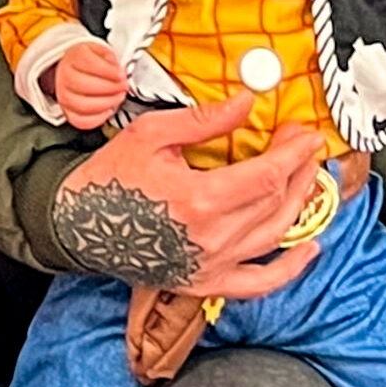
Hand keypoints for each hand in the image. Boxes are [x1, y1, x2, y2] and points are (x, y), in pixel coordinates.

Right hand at [47, 39, 129, 129]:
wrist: (76, 69)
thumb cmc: (90, 61)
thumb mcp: (101, 50)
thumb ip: (110, 57)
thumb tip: (117, 68)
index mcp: (74, 58)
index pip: (88, 63)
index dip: (108, 71)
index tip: (121, 74)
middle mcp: (65, 77)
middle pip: (84, 85)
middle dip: (110, 88)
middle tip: (123, 87)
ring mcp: (65, 96)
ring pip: (82, 105)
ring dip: (106, 103)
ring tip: (118, 97)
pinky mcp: (68, 112)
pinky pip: (80, 121)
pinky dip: (97, 118)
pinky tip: (108, 110)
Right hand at [49, 89, 325, 300]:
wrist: (75, 225)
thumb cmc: (109, 177)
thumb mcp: (152, 134)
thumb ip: (205, 120)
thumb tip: (246, 103)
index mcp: (199, 199)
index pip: (269, 175)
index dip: (295, 153)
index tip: (308, 135)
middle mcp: (211, 238)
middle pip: (277, 203)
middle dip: (299, 170)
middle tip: (303, 147)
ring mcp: (210, 266)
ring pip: (275, 236)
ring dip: (301, 205)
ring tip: (310, 180)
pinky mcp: (205, 283)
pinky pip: (258, 283)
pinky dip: (289, 269)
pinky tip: (310, 248)